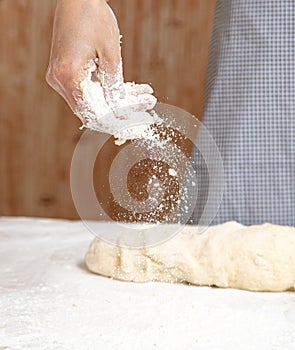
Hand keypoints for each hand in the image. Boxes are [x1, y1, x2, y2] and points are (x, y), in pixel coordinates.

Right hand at [46, 0, 152, 119]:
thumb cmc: (93, 17)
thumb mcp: (111, 54)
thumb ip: (114, 87)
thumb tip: (121, 113)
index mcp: (68, 76)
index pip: (94, 115)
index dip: (117, 124)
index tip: (138, 125)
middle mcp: (60, 80)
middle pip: (94, 111)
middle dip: (124, 112)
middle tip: (147, 110)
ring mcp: (61, 77)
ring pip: (95, 101)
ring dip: (121, 101)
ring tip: (146, 97)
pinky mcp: (67, 72)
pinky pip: (91, 90)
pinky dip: (111, 90)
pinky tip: (135, 90)